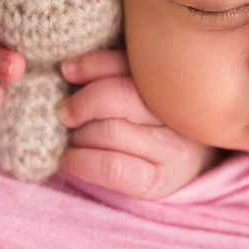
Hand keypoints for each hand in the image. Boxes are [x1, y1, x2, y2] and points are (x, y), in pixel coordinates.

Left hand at [0, 9, 219, 198]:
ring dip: (80, 133)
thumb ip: (114, 68)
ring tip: (72, 134)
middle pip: (123, 98)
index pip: (134, 65)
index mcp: (180, 81)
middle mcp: (184, 116)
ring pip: (112, 132)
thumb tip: (68, 68)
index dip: (95, 64)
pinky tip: (69, 158)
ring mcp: (175, 152)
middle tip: (64, 111)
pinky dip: (80, 160)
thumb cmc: (149, 115)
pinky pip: (110, 168)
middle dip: (83, 102)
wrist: (179, 160)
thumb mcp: (139, 84)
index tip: (67, 69)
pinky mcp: (157, 183)